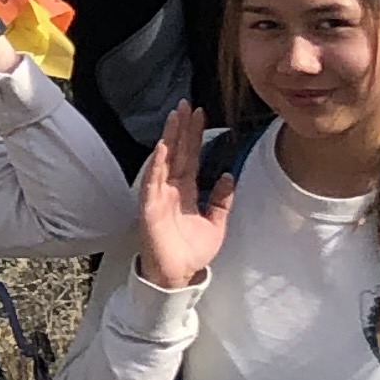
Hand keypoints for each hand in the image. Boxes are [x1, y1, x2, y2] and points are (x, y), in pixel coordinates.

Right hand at [135, 105, 235, 291]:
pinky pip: (153, 182)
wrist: (179, 275)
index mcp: (186, 191)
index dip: (195, 135)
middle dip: (182, 127)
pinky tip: (162, 148)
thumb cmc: (192, 252)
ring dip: (169, 138)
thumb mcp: (216, 224)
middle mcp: (171, 188)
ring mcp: (159, 195)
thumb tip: (229, 176)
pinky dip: (157, 165)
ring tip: (175, 116)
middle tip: (187, 104)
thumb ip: (222, 200)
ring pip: (165, 160)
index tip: (200, 114)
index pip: (191, 156)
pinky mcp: (150, 207)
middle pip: (178, 152)